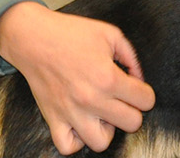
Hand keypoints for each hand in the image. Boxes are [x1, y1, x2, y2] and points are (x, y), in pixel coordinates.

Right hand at [0, 2, 155, 153]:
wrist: (32, 38)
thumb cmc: (70, 33)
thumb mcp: (110, 34)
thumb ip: (131, 57)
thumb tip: (139, 78)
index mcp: (108, 77)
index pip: (146, 101)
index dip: (145, 92)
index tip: (135, 87)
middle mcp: (91, 99)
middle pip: (131, 123)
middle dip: (132, 110)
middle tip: (121, 99)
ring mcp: (70, 112)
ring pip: (101, 142)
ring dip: (107, 129)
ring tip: (102, 113)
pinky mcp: (52, 119)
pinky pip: (67, 146)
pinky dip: (77, 140)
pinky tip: (81, 123)